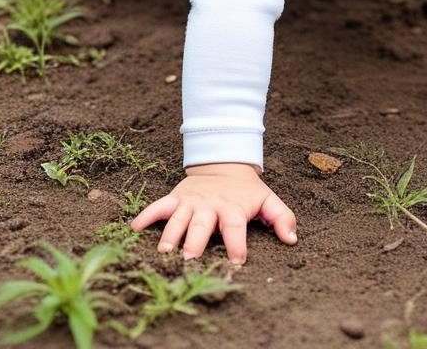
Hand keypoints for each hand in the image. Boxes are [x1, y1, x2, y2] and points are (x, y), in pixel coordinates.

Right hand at [130, 162, 296, 265]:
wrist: (224, 163)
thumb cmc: (246, 191)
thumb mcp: (268, 200)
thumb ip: (282, 218)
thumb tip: (292, 240)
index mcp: (233, 207)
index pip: (235, 226)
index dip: (237, 244)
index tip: (237, 263)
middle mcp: (210, 205)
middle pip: (202, 223)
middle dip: (195, 241)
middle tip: (189, 260)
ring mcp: (191, 201)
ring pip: (179, 217)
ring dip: (170, 234)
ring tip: (163, 251)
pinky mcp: (176, 197)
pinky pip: (159, 206)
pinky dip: (147, 215)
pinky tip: (134, 228)